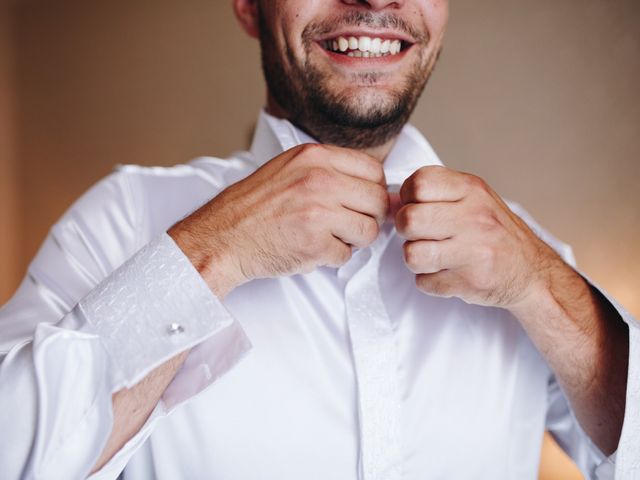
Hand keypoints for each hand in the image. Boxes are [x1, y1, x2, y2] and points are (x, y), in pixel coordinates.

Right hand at [170, 144, 387, 297]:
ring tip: (325, 236)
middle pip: (377, 201)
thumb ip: (333, 172)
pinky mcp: (316, 244)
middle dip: (366, 217)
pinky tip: (309, 249)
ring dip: (351, 240)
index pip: (374, 171)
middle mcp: (320, 180)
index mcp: (315, 156)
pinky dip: (331, 258)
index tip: (360, 202)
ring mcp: (319, 212)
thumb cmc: (254, 206)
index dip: (371, 190)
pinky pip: (346, 255)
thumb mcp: (290, 169)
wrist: (222, 237)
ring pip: (368, 231)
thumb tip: (380, 190)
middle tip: (345, 224)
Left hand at [395, 166, 562, 308]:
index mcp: (473, 190)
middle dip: (407, 231)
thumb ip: (435, 195)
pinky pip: (424, 282)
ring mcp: (474, 251)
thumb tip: (389, 202)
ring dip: (416, 259)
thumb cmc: (494, 232)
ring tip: (433, 256)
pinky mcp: (470, 282)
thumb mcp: (472, 199)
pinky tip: (447, 273)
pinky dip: (430, 281)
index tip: (417, 207)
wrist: (532, 273)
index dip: (408, 197)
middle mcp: (475, 218)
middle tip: (421, 235)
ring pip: (412, 254)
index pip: (419, 182)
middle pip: (409, 220)